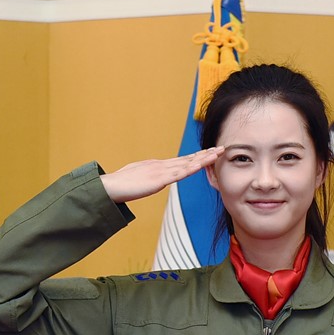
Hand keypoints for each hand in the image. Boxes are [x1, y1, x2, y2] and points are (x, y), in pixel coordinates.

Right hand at [100, 147, 223, 203]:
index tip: (210, 153)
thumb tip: (156, 179)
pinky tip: (199, 166)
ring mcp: (161, 171)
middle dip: (206, 154)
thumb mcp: (140, 178)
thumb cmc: (122, 184)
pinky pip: (177, 174)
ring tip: (217, 154)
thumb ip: (150, 177)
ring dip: (203, 159)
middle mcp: (162, 166)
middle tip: (221, 148)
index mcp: (159, 166)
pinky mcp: (158, 180)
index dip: (198, 156)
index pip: (183, 161)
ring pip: (187, 164)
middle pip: (189, 159)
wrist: (112, 186)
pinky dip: (190, 169)